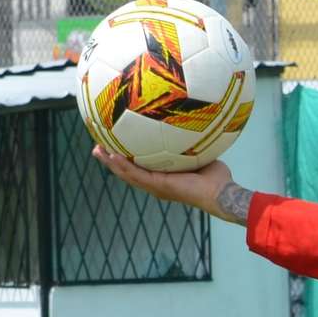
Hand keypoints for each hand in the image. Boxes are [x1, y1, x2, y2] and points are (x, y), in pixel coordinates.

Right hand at [91, 146, 240, 222]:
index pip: (140, 168)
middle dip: (111, 160)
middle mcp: (157, 184)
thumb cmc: (216, 178)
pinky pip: (136, 174)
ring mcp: (156, 187)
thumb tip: (193, 124)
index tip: (114, 146)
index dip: (125, 159)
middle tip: (97, 147)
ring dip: (110, 162)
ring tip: (96, 150)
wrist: (221, 193)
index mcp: (164, 179)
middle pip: (127, 172)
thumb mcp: (201, 155)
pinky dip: (123, 166)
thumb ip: (193, 142)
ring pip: (126, 174)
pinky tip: (111, 155)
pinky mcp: (158, 186)